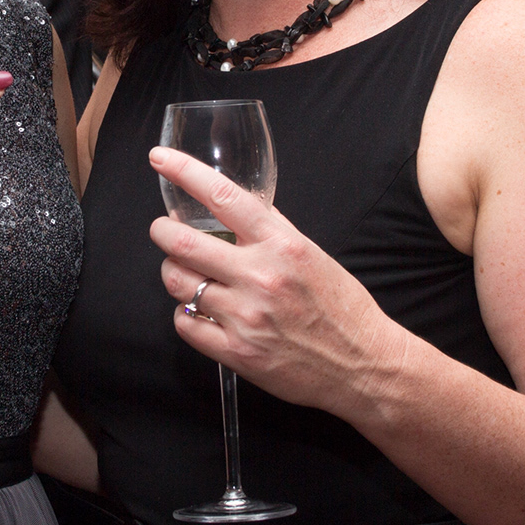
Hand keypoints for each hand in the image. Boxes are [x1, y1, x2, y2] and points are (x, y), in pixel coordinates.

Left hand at [149, 147, 409, 416]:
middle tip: (162, 229)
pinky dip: (186, 315)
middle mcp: (260, 276)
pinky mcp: (237, 352)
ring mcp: (246, 316)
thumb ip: (273, 230)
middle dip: (162, 231)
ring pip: (178, 283)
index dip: (183, 171)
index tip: (160, 159)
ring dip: (174, 273)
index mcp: (282, 244)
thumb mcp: (313, 254)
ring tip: (186, 274)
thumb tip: (234, 207)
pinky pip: (185, 324)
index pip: (222, 196)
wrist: (364, 365)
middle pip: (183, 242)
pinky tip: (201, 312)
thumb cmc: (342, 308)